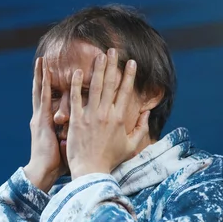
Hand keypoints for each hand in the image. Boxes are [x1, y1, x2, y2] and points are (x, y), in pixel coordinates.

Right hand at [24, 57, 66, 191]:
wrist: (43, 172)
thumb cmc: (56, 163)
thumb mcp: (65, 145)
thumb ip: (70, 134)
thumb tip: (81, 132)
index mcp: (46, 122)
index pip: (48, 100)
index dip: (49, 87)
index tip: (51, 74)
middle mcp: (41, 117)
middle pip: (41, 91)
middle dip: (42, 76)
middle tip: (43, 59)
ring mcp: (40, 117)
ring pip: (40, 91)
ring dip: (41, 75)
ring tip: (41, 60)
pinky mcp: (42, 120)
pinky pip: (44, 97)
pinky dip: (44, 84)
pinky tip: (44, 72)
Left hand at [66, 49, 149, 178]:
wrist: (91, 171)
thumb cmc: (110, 160)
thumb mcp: (131, 146)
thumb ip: (140, 128)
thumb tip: (146, 113)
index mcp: (120, 118)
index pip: (126, 92)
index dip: (129, 75)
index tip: (131, 62)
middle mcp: (106, 113)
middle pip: (110, 84)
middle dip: (113, 65)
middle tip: (114, 50)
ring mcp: (90, 116)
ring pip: (95, 87)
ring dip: (98, 69)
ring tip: (99, 55)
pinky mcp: (76, 120)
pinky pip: (76, 98)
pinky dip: (76, 85)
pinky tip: (76, 71)